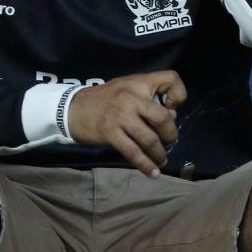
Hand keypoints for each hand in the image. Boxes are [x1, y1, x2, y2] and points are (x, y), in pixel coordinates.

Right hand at [67, 71, 186, 177]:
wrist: (73, 108)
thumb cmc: (105, 99)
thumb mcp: (127, 89)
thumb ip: (149, 99)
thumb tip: (172, 116)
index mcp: (138, 82)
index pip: (170, 79)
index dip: (179, 95)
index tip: (172, 108)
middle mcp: (131, 97)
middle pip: (164, 118)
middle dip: (171, 135)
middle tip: (168, 142)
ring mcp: (121, 115)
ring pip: (150, 139)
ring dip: (160, 154)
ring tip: (161, 159)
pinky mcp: (111, 133)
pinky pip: (134, 153)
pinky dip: (146, 165)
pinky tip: (152, 172)